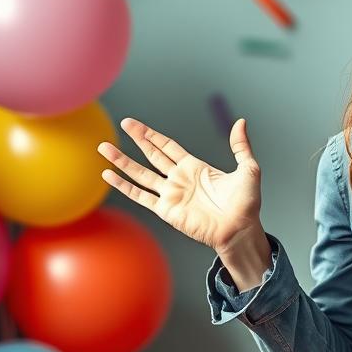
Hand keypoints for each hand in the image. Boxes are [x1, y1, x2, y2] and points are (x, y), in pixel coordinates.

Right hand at [97, 117, 263, 253]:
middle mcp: (180, 179)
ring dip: (122, 161)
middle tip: (122, 124)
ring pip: (140, 173)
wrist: (241, 230)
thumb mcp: (248, 169)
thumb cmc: (247, 204)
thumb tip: (240, 122)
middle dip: (137, 140)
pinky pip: (140, 196)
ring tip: (104, 148)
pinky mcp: (166, 210)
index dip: (153, 136)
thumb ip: (241, 146)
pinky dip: (124, 186)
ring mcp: (171, 194)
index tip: (135, 124)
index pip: (168, 147)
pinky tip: (109, 175)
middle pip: (152, 155)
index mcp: (195, 168)